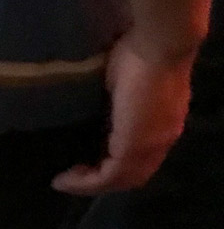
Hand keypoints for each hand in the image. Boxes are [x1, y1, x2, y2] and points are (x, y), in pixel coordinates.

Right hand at [52, 32, 194, 194]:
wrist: (158, 42)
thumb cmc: (143, 48)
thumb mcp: (128, 79)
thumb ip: (120, 99)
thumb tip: (101, 106)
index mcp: (165, 122)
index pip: (142, 156)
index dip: (115, 164)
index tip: (86, 160)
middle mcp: (162, 138)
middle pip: (133, 175)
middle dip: (101, 181)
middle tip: (72, 177)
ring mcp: (151, 145)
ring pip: (120, 180)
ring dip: (90, 185)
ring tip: (65, 181)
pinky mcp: (133, 147)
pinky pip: (107, 177)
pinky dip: (83, 183)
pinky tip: (64, 179)